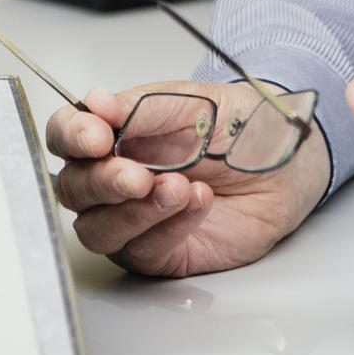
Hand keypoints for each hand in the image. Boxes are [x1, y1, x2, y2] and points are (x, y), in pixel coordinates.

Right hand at [46, 81, 329, 277]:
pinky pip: (144, 251)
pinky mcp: (162, 252)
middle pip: (74, 190)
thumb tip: (94, 102)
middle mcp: (116, 178)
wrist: (288, 158)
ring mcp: (135, 219)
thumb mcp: (190, 102)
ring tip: (177, 187)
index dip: (71, 137)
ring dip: (134, 212)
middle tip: (138, 175)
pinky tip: (198, 201)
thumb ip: (137, 108)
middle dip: (103, 183)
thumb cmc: (240, 125)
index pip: (65, 136)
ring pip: (98, 230)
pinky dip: (169, 226)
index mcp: (114, 134)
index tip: (96, 136)